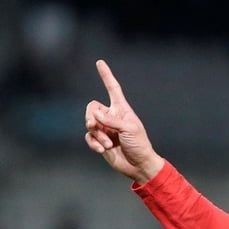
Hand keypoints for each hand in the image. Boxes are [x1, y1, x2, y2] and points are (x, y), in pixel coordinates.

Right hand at [84, 59, 163, 183]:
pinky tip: (103, 150)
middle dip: (90, 116)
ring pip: (89, 124)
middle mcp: (111, 117)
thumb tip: (94, 115)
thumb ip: (111, 120)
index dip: (106, 76)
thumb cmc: (139, 144)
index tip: (99, 62)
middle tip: (94, 125)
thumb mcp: (129, 129)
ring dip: (97, 135)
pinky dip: (94, 143)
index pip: (113, 89)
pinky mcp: (100, 142)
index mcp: (122, 110)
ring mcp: (105, 129)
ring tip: (108, 144)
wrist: (138, 165)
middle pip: (92, 108)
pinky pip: (89, 137)